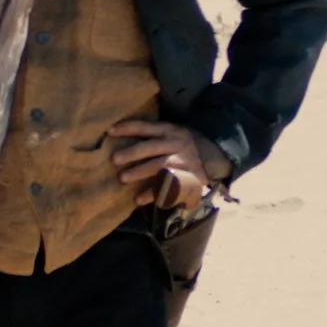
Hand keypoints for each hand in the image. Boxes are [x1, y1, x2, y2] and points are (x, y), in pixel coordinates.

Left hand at [108, 121, 231, 208]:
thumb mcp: (174, 132)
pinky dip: (154, 193)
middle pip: (151, 147)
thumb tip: (123, 136)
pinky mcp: (188, 178)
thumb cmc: (186, 143)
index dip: (128, 128)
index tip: (110, 131)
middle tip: (114, 159)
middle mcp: (176, 144)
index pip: (147, 127)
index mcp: (170, 131)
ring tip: (122, 178)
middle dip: (132, 153)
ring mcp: (183, 162)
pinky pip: (168, 186)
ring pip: (159, 166)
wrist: (216, 155)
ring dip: (140, 172)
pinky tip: (139, 199)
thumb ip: (155, 135)